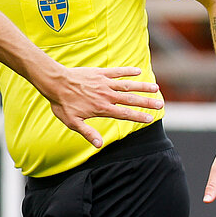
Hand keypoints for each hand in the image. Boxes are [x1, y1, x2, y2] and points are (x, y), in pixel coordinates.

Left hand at [45, 66, 162, 147]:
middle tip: (160, 105)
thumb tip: (99, 145)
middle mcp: (107, 96)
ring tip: (156, 88)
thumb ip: (88, 133)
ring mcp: (104, 83)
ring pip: (128, 85)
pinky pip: (117, 72)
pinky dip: (128, 71)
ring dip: (142, 86)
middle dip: (146, 103)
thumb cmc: (62, 103)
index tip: (150, 119)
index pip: (125, 114)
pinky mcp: (100, 73)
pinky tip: (139, 71)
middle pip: (131, 100)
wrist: (55, 82)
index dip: (138, 117)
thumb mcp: (73, 122)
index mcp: (102, 108)